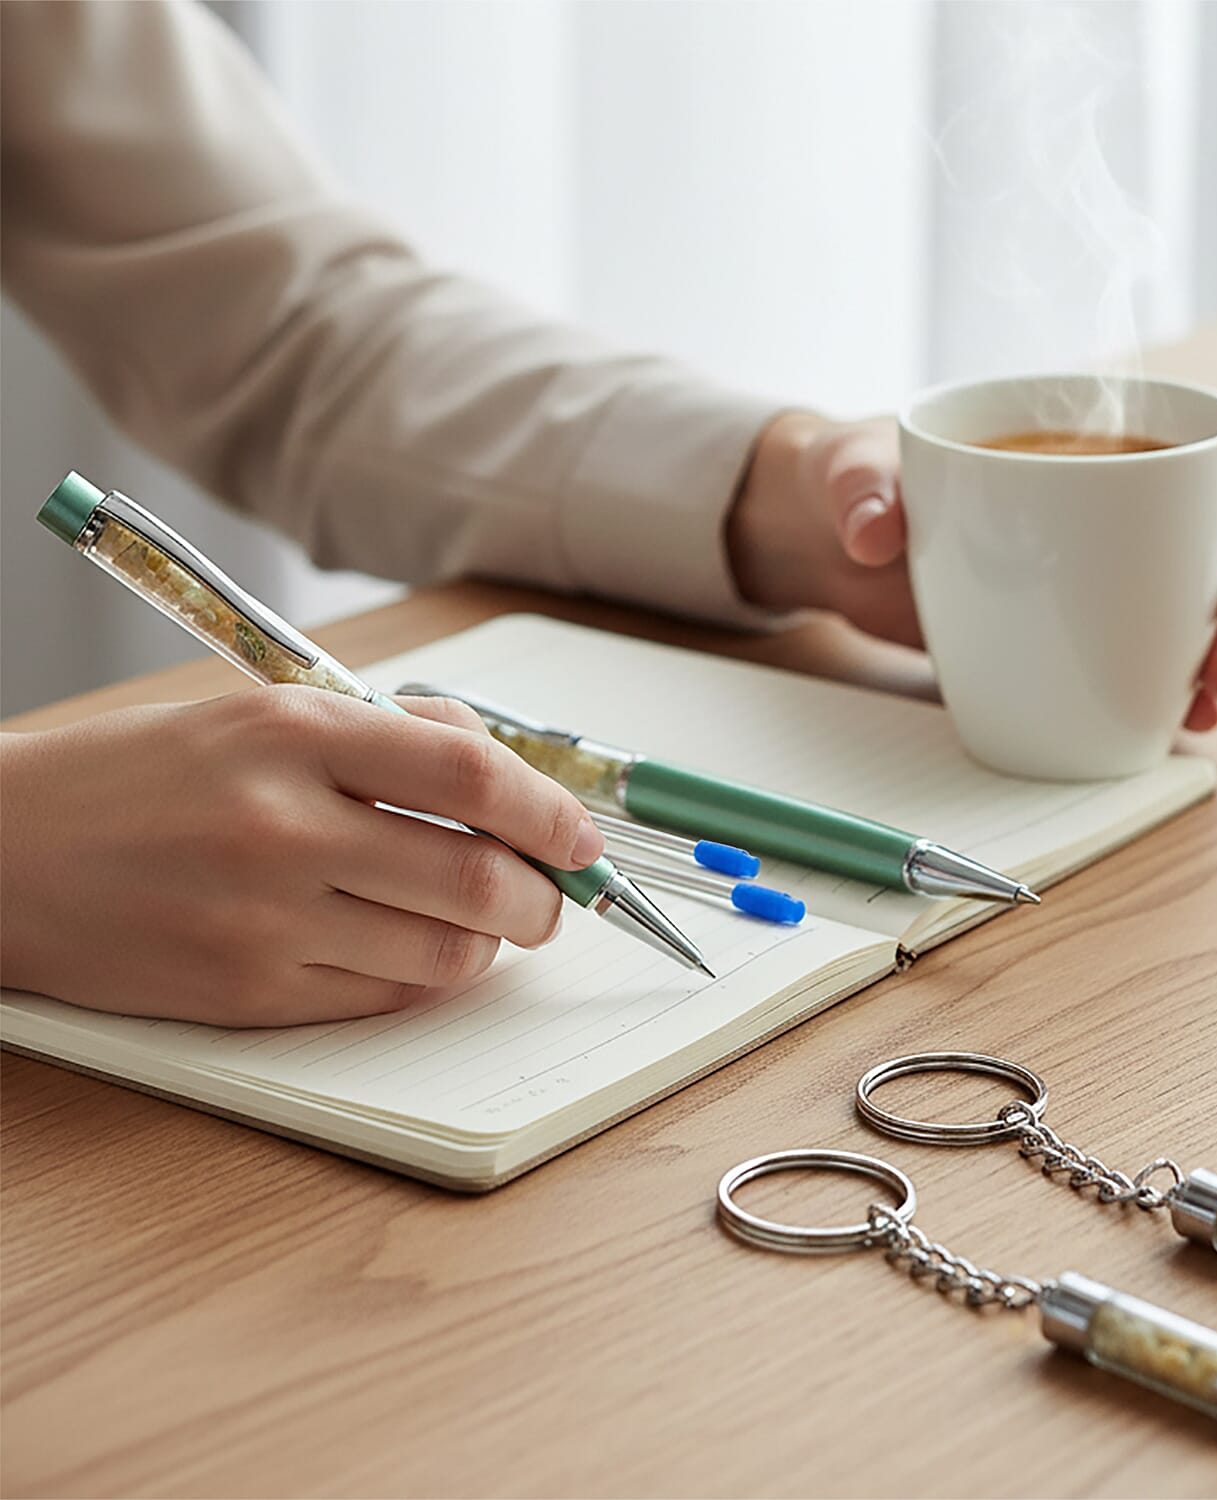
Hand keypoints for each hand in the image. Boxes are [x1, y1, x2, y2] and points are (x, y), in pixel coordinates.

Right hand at [0, 690, 604, 1024]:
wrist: (1, 850)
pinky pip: (384, 998)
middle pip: (479, 878)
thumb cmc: (141, 776)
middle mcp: (284, 826)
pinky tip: (416, 949)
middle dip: (546, 897)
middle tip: (554, 897)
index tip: (580, 835)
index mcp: (294, 734)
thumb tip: (507, 770)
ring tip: (483, 923)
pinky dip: (427, 977)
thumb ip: (392, 731)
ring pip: (445, 953)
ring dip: (491, 943)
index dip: (553, 812)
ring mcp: (264, 920)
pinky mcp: (245, 995)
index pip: (473, 777)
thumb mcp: (263, 712)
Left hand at [729, 412, 1216, 729]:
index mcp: (1078, 443)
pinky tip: (1189, 718)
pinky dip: (1174, 690)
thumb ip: (860, 490)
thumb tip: (872, 532)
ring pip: (1196, 606)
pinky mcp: (1067, 637)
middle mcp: (1107, 510)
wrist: (824, 540)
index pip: (1193, 445)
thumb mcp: (850, 470)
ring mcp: (1093, 579)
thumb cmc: (854, 478)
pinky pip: (1142, 661)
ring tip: (1216, 689)